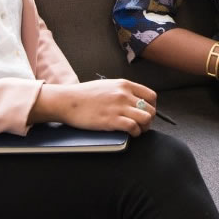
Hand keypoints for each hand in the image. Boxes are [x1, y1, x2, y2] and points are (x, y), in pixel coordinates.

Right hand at [32, 79, 157, 135]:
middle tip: (142, 125)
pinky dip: (135, 133)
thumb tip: (134, 100)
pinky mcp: (112, 120)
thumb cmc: (84, 95)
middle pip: (150, 109)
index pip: (151, 96)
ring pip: (146, 118)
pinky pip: (134, 127)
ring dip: (144, 127)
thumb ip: (123, 91)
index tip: (146, 113)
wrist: (67, 101)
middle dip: (149, 119)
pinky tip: (130, 134)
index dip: (151, 107)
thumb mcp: (108, 85)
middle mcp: (124, 94)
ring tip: (137, 130)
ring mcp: (119, 107)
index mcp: (124, 85)